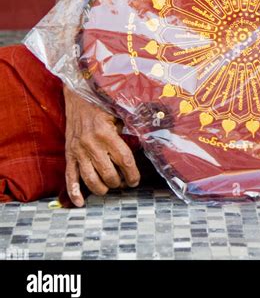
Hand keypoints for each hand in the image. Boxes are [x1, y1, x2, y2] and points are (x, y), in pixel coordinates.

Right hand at [64, 86, 139, 206]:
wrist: (78, 94)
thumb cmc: (103, 103)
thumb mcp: (119, 112)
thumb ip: (133, 124)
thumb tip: (152, 134)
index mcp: (107, 133)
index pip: (124, 161)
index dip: (132, 174)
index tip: (135, 180)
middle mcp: (91, 144)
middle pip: (108, 174)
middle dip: (118, 182)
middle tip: (123, 182)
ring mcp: (78, 151)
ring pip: (91, 179)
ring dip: (102, 188)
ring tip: (109, 187)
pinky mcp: (69, 154)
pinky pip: (70, 177)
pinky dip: (74, 192)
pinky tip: (80, 203)